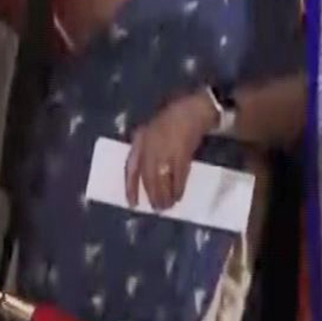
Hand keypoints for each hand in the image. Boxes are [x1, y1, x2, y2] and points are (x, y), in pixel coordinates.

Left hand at [125, 91, 216, 209]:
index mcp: (140, 141)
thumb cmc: (169, 123)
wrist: (191, 111)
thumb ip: (145, 152)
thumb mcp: (150, 134)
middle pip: (148, 177)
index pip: (131, 167)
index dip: (130, 187)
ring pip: (162, 179)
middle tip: (156, 209)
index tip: (132, 204)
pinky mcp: (182, 154)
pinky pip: (178, 176)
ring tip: (167, 206)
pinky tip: (178, 197)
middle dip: (151, 194)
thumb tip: (145, 180)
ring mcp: (166, 150)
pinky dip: (178, 188)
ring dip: (165, 195)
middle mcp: (150, 146)